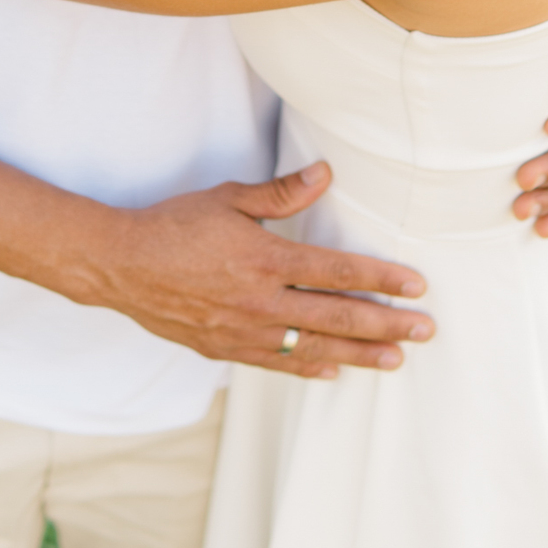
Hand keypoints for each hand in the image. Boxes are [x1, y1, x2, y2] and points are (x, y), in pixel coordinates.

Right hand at [82, 162, 433, 379]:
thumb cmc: (174, 224)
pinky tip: (334, 373)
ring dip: (358, 355)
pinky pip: (277, 365)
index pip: (337, 270)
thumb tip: (326, 175)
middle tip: (426, 331)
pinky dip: (309, 370)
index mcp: (264, 259)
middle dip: (386, 325)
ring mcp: (244, 331)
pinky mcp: (225, 349)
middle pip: (336, 317)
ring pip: (313, 349)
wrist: (120, 267)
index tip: (417, 286)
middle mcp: (260, 301)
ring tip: (395, 360)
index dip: (381, 278)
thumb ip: (280, 193)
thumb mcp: (228, 198)